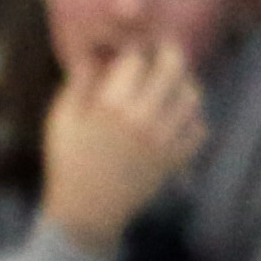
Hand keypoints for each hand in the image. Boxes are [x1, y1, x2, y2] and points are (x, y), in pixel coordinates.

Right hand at [35, 36, 211, 253]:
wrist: (87, 212)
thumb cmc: (69, 163)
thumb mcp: (61, 120)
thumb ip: (78, 84)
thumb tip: (94, 54)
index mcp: (111, 107)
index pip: (136, 59)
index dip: (136, 49)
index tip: (133, 49)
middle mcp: (142, 119)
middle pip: (173, 69)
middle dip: (170, 52)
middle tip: (165, 50)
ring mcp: (163, 140)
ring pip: (192, 96)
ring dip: (184, 84)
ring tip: (173, 84)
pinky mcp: (175, 158)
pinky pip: (199, 128)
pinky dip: (193, 119)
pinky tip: (178, 118)